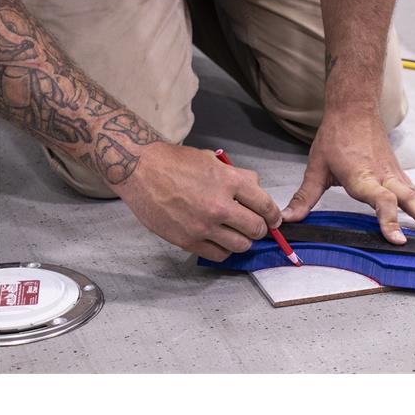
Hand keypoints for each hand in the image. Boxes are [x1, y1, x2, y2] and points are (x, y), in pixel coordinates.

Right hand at [116, 143, 281, 260]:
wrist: (140, 170)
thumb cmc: (174, 162)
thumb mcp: (212, 160)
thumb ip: (238, 176)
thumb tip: (256, 187)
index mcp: (230, 182)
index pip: (266, 205)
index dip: (274, 216)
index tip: (273, 220)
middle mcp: (220, 206)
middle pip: (257, 229)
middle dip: (260, 229)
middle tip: (255, 227)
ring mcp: (204, 226)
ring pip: (241, 245)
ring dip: (243, 241)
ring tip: (236, 234)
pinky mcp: (188, 240)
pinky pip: (219, 254)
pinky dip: (224, 250)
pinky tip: (219, 240)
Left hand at [282, 112, 414, 243]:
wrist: (353, 108)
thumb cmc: (336, 136)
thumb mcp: (316, 167)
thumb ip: (304, 197)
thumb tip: (288, 219)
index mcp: (362, 176)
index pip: (380, 200)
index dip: (389, 219)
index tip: (396, 239)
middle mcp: (383, 176)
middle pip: (409, 199)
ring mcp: (394, 174)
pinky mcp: (398, 173)